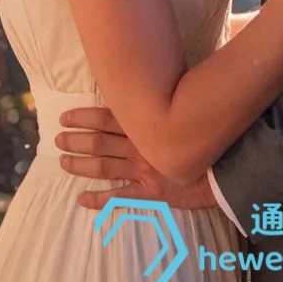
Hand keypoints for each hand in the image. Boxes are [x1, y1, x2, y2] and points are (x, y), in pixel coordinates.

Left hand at [55, 106, 216, 211]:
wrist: (225, 166)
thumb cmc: (204, 133)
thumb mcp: (184, 108)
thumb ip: (164, 98)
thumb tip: (148, 81)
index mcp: (147, 124)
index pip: (108, 117)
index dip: (84, 117)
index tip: (65, 116)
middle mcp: (141, 146)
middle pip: (100, 142)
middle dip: (76, 140)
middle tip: (57, 139)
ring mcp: (144, 170)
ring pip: (104, 167)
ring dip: (81, 165)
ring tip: (62, 162)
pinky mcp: (150, 192)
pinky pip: (119, 197)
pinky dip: (98, 199)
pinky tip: (81, 199)